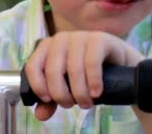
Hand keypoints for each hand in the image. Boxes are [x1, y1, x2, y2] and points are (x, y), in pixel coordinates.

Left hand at [24, 31, 143, 120]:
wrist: (119, 65)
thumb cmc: (87, 75)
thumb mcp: (67, 88)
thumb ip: (52, 100)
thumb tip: (39, 115)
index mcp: (47, 47)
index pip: (33, 66)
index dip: (38, 86)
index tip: (48, 100)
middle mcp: (61, 39)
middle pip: (53, 70)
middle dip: (61, 94)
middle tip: (70, 105)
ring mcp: (80, 36)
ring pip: (73, 68)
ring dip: (79, 92)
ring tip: (85, 103)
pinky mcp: (98, 39)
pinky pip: (92, 61)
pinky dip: (93, 81)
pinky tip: (96, 93)